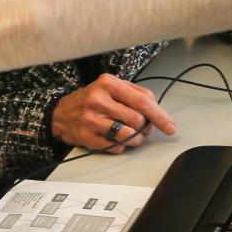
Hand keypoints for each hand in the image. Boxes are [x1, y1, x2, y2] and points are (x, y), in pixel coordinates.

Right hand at [50, 74, 176, 152]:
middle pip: (138, 120)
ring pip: (129, 136)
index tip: (171, 126)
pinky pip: (116, 147)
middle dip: (146, 128)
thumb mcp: (111, 86)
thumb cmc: (91, 99)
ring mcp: (92, 119)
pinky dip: (121, 146)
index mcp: (109, 83)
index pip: (142, 101)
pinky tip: (114, 138)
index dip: (160, 116)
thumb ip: (136, 93)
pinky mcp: (87, 137)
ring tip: (131, 134)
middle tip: (143, 127)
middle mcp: (99, 100)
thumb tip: (157, 109)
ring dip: (136, 139)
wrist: (60, 113)